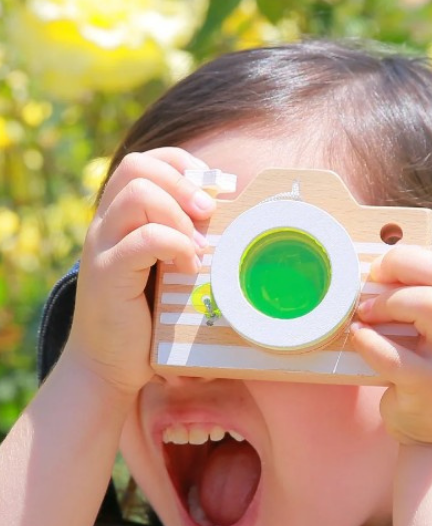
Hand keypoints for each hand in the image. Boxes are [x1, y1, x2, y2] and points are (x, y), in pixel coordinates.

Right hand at [64, 147, 214, 399]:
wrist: (109, 365)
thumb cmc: (148, 316)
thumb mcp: (168, 267)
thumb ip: (186, 238)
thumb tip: (234, 216)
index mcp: (120, 215)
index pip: (145, 160)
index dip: (183, 164)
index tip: (214, 191)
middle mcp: (105, 223)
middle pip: (137, 166)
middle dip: (183, 182)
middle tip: (210, 213)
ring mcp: (102, 246)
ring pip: (138, 195)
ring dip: (180, 216)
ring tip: (200, 248)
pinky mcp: (107, 275)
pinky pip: (143, 239)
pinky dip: (176, 246)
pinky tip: (190, 268)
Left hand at [350, 243, 431, 449]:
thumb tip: (395, 257)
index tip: (402, 263)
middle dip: (403, 263)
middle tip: (374, 276)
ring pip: (428, 305)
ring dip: (386, 301)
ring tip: (365, 312)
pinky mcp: (430, 389)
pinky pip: (394, 355)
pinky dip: (367, 341)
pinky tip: (358, 339)